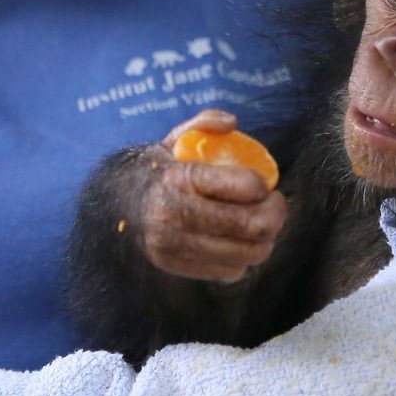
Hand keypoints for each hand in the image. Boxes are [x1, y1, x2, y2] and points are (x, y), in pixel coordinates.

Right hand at [137, 111, 287, 282]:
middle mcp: (176, 214)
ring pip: (247, 254)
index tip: (265, 184)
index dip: (264, 187)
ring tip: (260, 226)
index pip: (245, 187)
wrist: (119, 204)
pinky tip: (237, 243)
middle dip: (275, 215)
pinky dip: (241, 259)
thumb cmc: (160, 169)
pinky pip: (229, 272)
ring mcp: (175, 245)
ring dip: (264, 241)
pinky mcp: (176, 267)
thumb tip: (232, 123)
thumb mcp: (176, 138)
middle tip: (275, 206)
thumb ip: (204, 122)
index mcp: (181, 178)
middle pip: (252, 226)